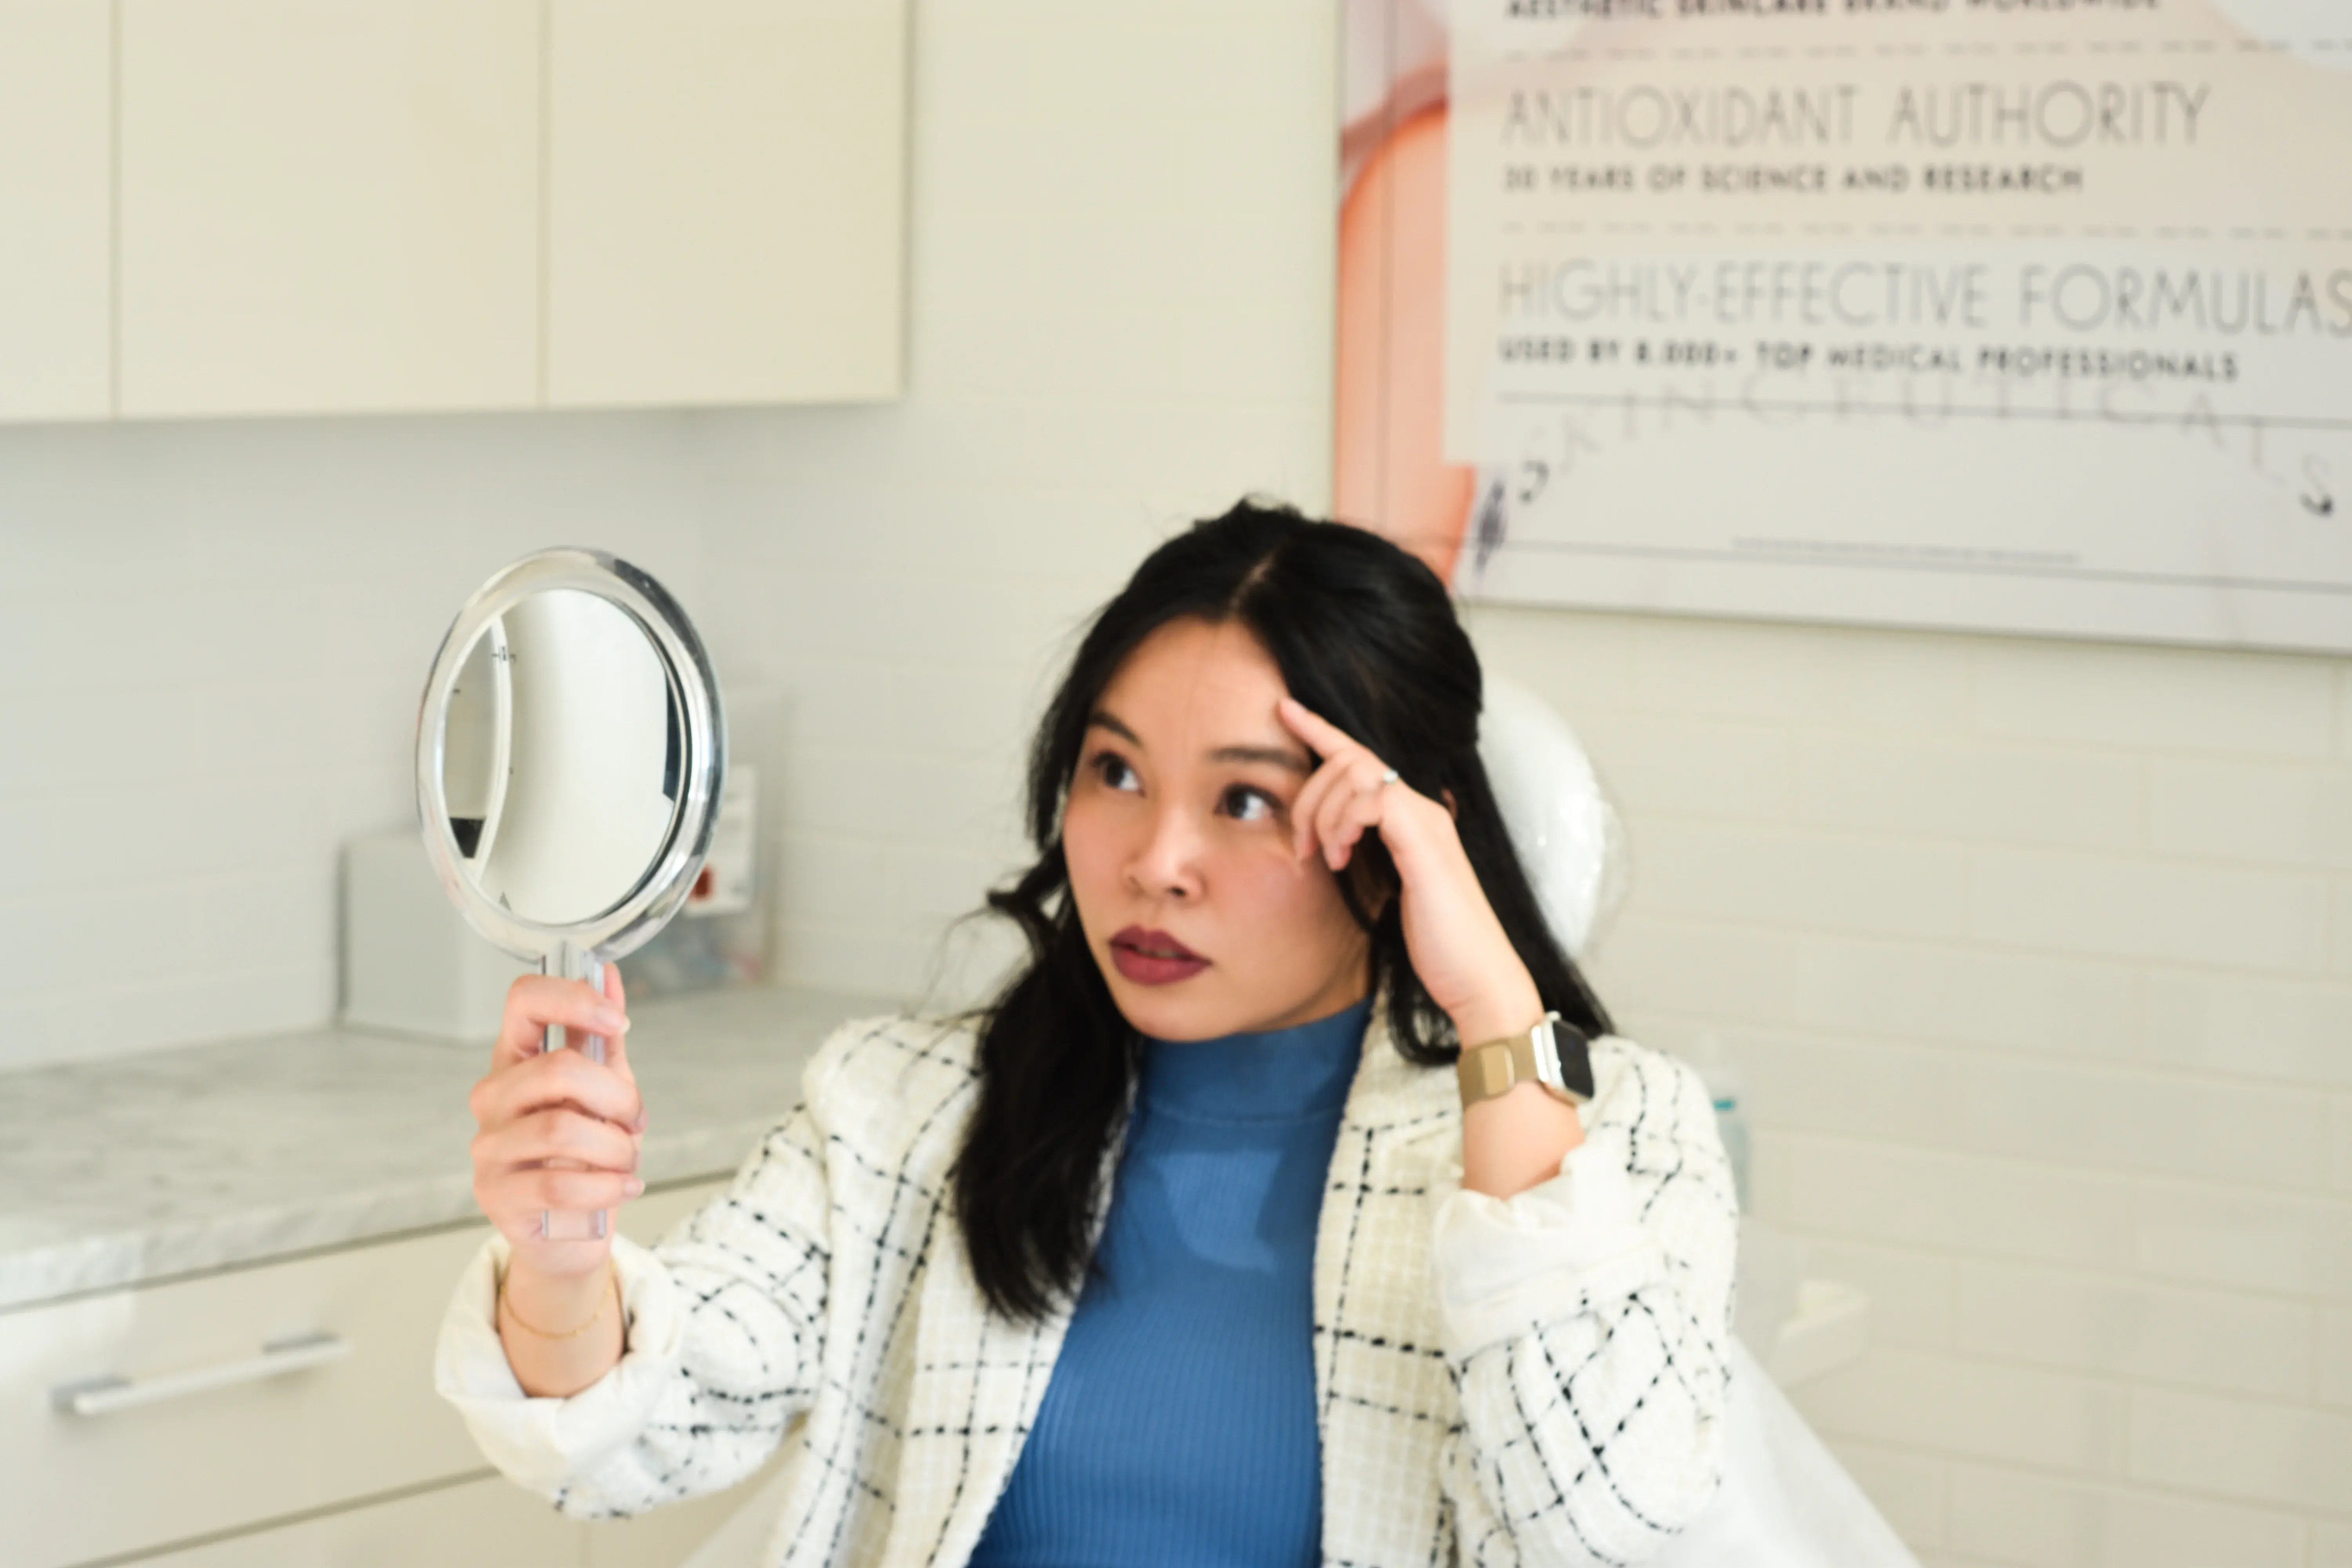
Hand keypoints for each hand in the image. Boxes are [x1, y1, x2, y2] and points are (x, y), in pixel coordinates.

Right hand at [467, 967, 644, 1283]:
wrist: (572, 1231)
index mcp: (516, 1060)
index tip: (616, 1022)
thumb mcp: (604, 1091)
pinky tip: (623, 1188)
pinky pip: (558, 1183)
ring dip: (615, 1147)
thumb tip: (609, 973)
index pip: (523, 1001)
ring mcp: (488, 1146)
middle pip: (556, 1069)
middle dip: (616, 1096)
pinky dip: (606, 1186)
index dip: (573, 1000)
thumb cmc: (587, 1153)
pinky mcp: (496, 1194)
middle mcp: (493, 1097)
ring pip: (561, 1128)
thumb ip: (604, 1038)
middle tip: (635, 1120)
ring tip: (627, 1162)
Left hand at [1276, 695, 1541, 1046]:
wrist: (1475, 976)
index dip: (1320, 729)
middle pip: (1349, 759)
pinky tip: (1340, 856)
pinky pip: (1373, 800)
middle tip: (1298, 845)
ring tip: (1323, 858)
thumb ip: (1367, 857)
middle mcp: (1422, 809)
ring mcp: (1426, 822)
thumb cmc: (1436, 941)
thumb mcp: (1389, 890)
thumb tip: (1327, 843)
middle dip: (1308, 793)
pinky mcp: (1424, 842)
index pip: (1361, 758)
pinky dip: (1344, 823)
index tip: (1285, 709)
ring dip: (1323, 813)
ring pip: (1356, 774)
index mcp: (1411, 819)